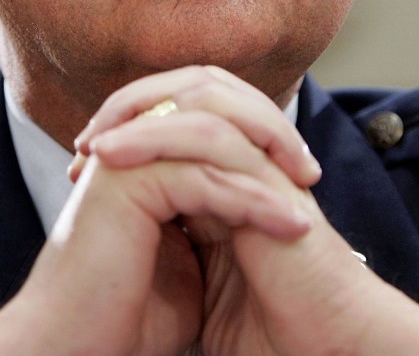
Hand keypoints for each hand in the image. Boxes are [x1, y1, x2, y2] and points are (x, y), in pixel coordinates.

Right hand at [0, 67, 312, 355]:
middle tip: (308, 167)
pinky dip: (255, 200)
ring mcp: (125, 158)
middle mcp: (129, 146)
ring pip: (212, 133)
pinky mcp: (126, 181)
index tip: (300, 173)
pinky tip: (291, 224)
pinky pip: (205, 177)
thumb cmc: (122, 319)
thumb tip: (256, 217)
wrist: (71, 349)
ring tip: (309, 188)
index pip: (206, 116)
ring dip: (269, 159)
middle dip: (267, 131)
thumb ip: (210, 225)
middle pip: (210, 106)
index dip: (257, 135)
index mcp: (138, 156)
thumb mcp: (185, 264)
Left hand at [78, 66, 418, 355]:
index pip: (185, 115)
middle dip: (133, 102)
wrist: (334, 353)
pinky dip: (154, 135)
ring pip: (203, 94)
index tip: (84, 162)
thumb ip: (183, 250)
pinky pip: (209, 136)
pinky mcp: (270, 181)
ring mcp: (265, 165)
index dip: (133, 124)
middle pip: (193, 88)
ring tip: (92, 141)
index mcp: (238, 177)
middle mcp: (253, 160)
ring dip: (139, 109)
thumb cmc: (280, 334)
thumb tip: (133, 248)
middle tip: (87, 138)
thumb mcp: (210, 286)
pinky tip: (112, 153)